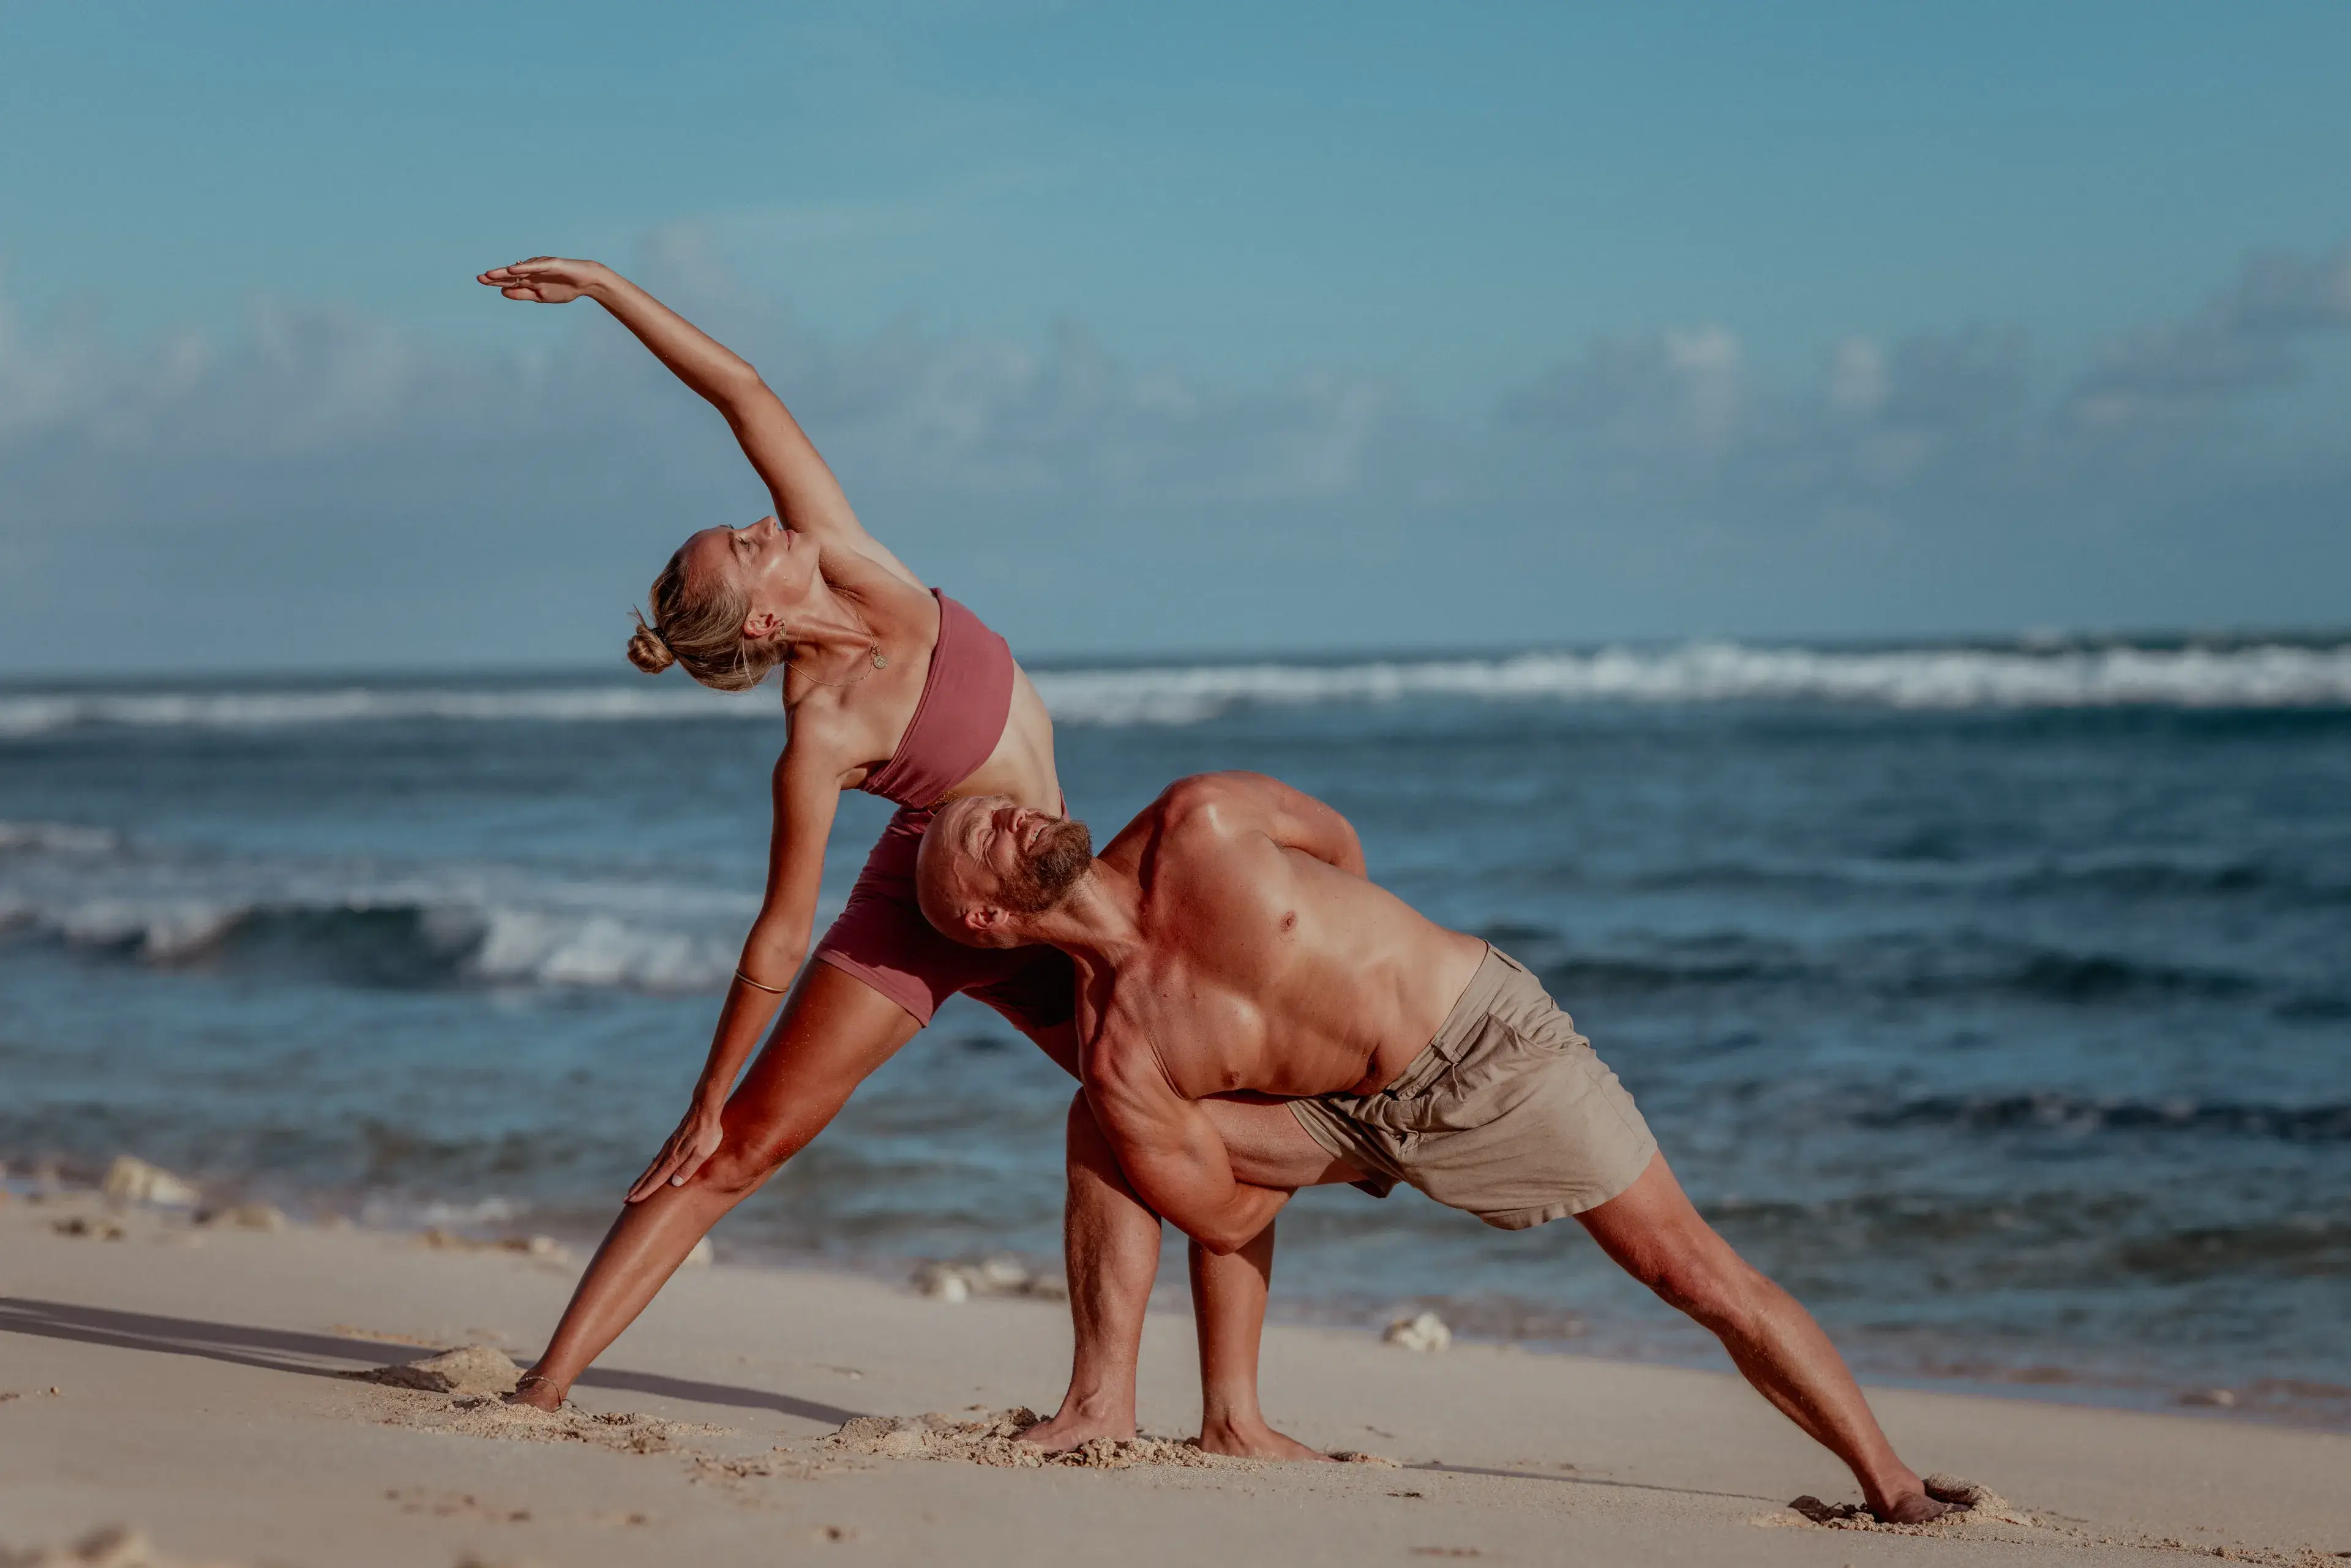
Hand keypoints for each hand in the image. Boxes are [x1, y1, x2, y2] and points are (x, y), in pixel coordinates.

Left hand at [476, 255, 608, 303]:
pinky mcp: (550, 264)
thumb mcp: (540, 297)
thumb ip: (522, 294)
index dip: (496, 281)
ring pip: (519, 270)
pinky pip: (534, 267)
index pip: (510, 281)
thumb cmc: (565, 289)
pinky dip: (523, 268)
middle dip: (495, 276)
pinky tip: (512, 271)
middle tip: (480, 278)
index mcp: (530, 280)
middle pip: (511, 275)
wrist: (587, 282)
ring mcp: (540, 267)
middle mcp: (532, 272)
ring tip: (490, 275)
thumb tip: (502, 292)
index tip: (481, 282)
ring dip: (504, 272)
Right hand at [626, 1099, 726, 1200]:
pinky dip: (649, 1170)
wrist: (704, 1108)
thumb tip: (675, 1183)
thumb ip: (689, 1167)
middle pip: (649, 1174)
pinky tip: (648, 1172)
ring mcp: (668, 1147)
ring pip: (651, 1167)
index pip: (657, 1179)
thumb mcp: (703, 1152)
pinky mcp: (671, 1142)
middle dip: (638, 1188)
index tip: (633, 1200)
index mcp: (674, 1158)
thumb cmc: (708, 1132)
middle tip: (625, 1200)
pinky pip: (656, 1160)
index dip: (645, 1191)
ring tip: (632, 1189)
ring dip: (641, 1180)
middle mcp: (667, 1153)